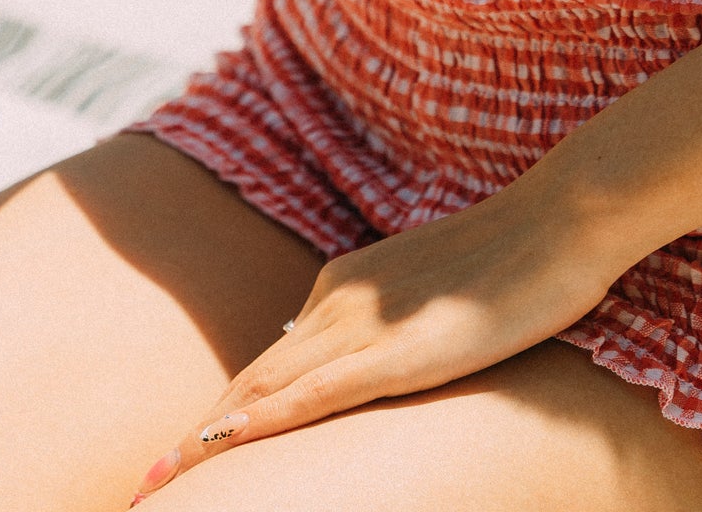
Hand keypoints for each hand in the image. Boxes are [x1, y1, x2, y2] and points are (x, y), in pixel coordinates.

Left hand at [128, 173, 619, 501]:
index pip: (272, 361)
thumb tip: (340, 355)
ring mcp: (366, 324)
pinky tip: (219, 442)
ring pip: (263, 389)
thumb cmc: (517, 253)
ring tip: (156, 483)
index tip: (186, 453)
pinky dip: (258, 421)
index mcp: (350, 283)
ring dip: (205, 438)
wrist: (559, 217)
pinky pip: (311, 394)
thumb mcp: (437, 288)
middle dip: (195, 435)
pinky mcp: (396, 352)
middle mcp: (341, 299)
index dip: (227, 410)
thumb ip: (389, 317)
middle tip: (142, 484)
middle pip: (250, 378)